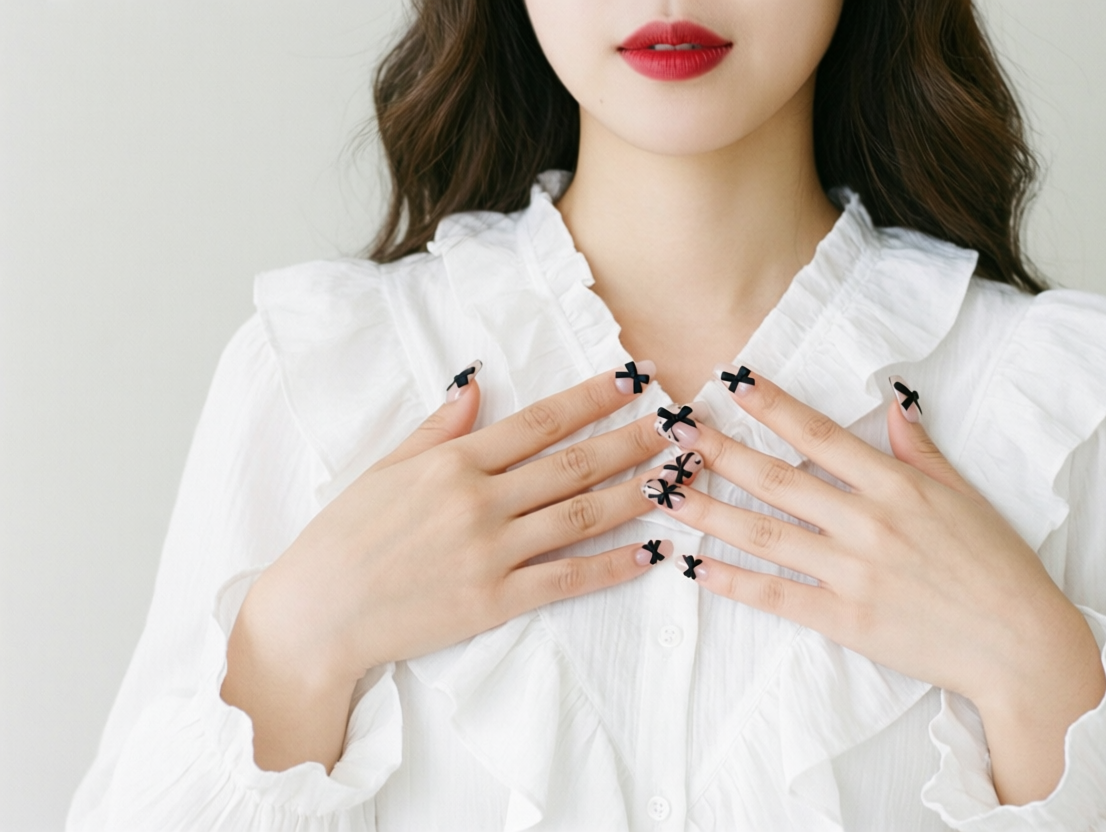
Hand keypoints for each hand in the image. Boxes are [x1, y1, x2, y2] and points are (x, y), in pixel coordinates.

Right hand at [224, 359, 674, 770]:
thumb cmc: (343, 539)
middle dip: (633, 440)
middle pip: (574, 463)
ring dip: (637, 493)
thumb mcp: (384, 469)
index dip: (593, 398)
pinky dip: (614, 564)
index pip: (540, 421)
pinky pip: (567, 577)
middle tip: (680, 425)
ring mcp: (490, 552)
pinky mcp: (495, 601)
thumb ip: (438, 428)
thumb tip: (477, 382)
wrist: (315, 615)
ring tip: (679, 477)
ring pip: (581, 515)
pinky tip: (651, 551)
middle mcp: (478, 500)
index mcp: (452, 462)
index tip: (634, 380)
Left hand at [645, 365, 1105, 804]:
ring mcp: (853, 572)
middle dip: (720, 451)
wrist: (1020, 646)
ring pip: (765, 534)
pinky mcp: (845, 619)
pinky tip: (696, 566)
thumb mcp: (966, 496)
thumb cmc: (999, 568)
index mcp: (897, 485)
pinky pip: (777, 596)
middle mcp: (867, 522)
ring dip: (710, 512)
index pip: (820, 434)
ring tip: (666, 495)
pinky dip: (734, 581)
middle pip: (777, 479)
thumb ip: (920, 451)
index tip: (734, 381)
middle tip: (675, 432)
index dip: (773, 405)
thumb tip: (894, 403)